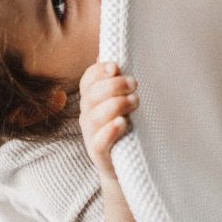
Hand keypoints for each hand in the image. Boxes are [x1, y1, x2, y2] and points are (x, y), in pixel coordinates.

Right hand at [78, 61, 138, 178]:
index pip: (88, 80)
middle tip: (134, 84)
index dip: (98, 71)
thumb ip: (116, 81)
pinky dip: (109, 131)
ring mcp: (92, 135)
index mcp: (92, 100)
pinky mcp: (99, 154)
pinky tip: (122, 123)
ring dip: (115, 105)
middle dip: (113, 86)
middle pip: (91, 95)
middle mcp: (88, 116)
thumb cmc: (128, 128)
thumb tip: (107, 53)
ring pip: (95, 116)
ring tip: (134, 101)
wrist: (127, 168)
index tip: (115, 67)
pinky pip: (98, 142)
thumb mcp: (123, 102)